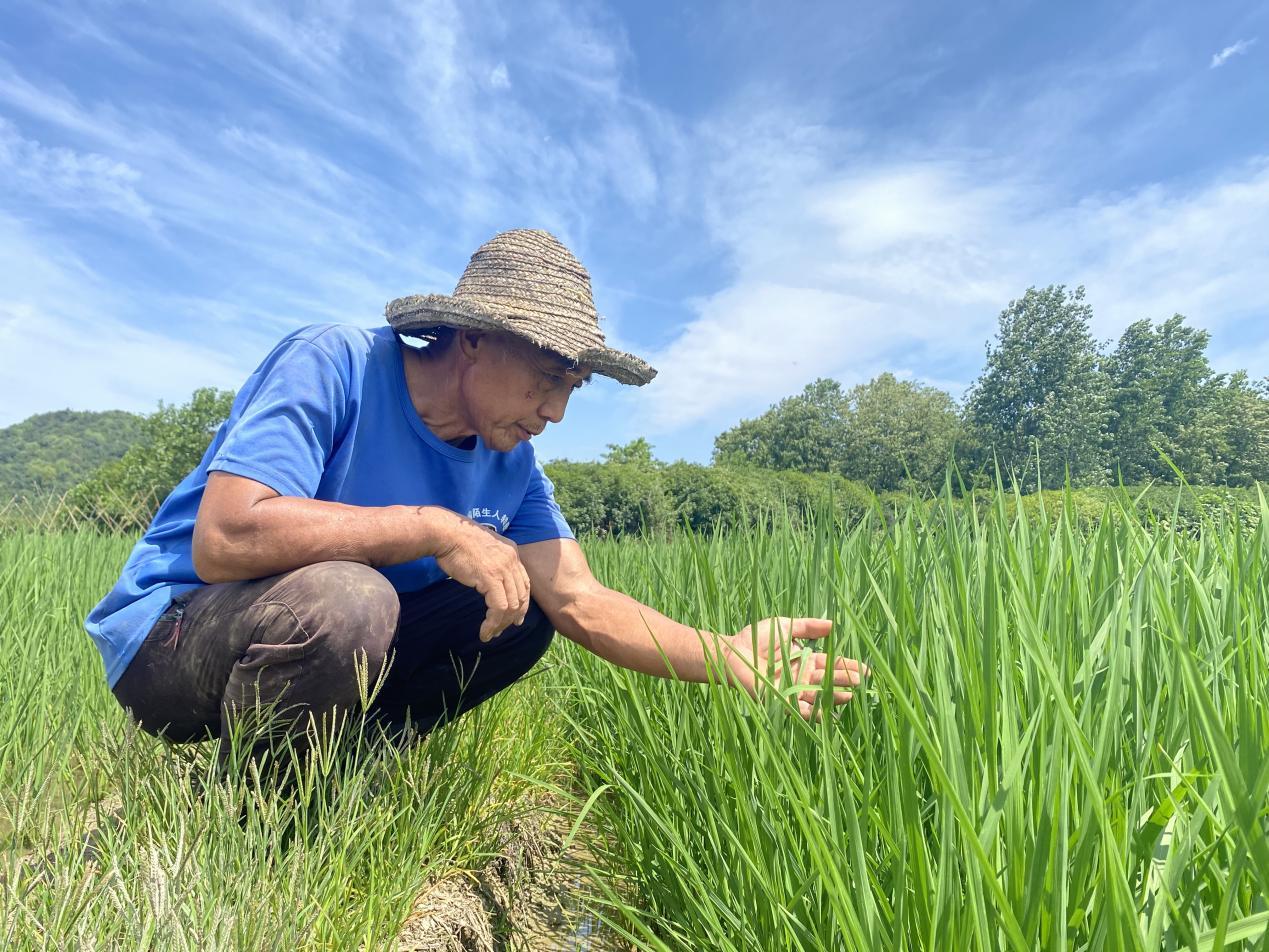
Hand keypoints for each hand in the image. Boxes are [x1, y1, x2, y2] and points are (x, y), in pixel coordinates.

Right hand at [434, 521, 529, 641]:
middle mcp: (512, 560)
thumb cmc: (456, 541)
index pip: (524, 583)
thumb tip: (489, 581)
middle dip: (513, 617)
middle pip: (522, 595)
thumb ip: (491, 563)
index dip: (522, 603)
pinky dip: (493, 623)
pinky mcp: (491, 578)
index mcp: (511, 552)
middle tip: (501, 630)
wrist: (446, 533)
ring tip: (490, 633)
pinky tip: (484, 631)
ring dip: (501, 624)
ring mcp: (503, 569)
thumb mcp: (483, 550)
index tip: (516, 618)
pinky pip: (499, 608)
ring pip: (512, 605)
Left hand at [725, 617, 867, 719]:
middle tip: (861, 682)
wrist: (731, 653)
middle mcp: (802, 678)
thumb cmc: (755, 639)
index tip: (866, 669)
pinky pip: (800, 710)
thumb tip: (833, 624)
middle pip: (829, 681)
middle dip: (845, 681)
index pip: (831, 664)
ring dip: (833, 697)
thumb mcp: (785, 626)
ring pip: (818, 697)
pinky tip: (828, 713)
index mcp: (804, 661)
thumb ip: (808, 627)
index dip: (848, 666)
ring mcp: (793, 691)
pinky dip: (814, 712)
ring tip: (849, 695)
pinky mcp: (781, 701)